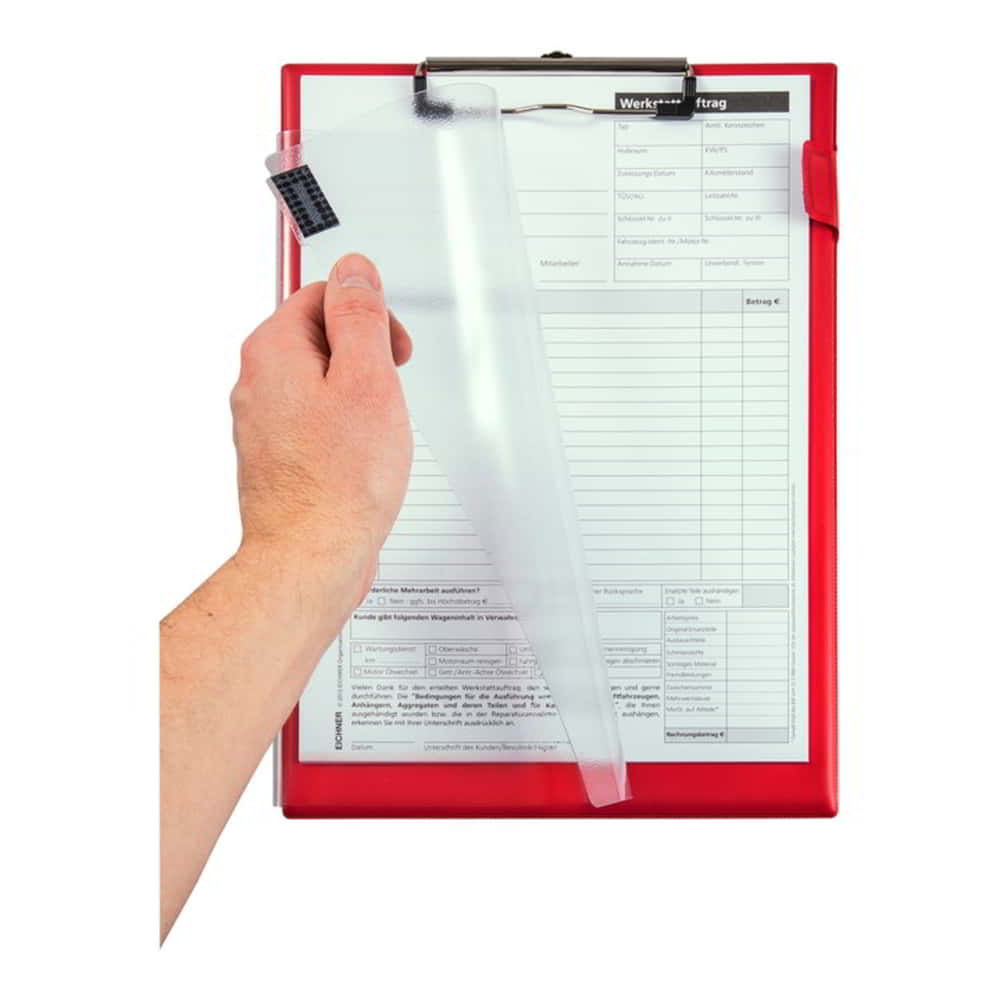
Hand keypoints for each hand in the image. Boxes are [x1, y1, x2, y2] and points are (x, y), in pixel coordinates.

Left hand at [230, 253, 412, 612]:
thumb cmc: (338, 483)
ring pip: (320, 381)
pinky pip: (315, 419)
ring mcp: (263, 421)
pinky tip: (360, 457)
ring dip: (356, 396)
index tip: (392, 350)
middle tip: (388, 392)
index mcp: (273, 350)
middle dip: (365, 358)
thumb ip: (360, 317)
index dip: (370, 316)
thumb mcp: (367, 380)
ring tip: (375, 432)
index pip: (324, 294)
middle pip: (320, 337)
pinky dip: (343, 428)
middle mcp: (257, 381)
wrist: (311, 556)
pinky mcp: (276, 454)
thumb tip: (355, 271)